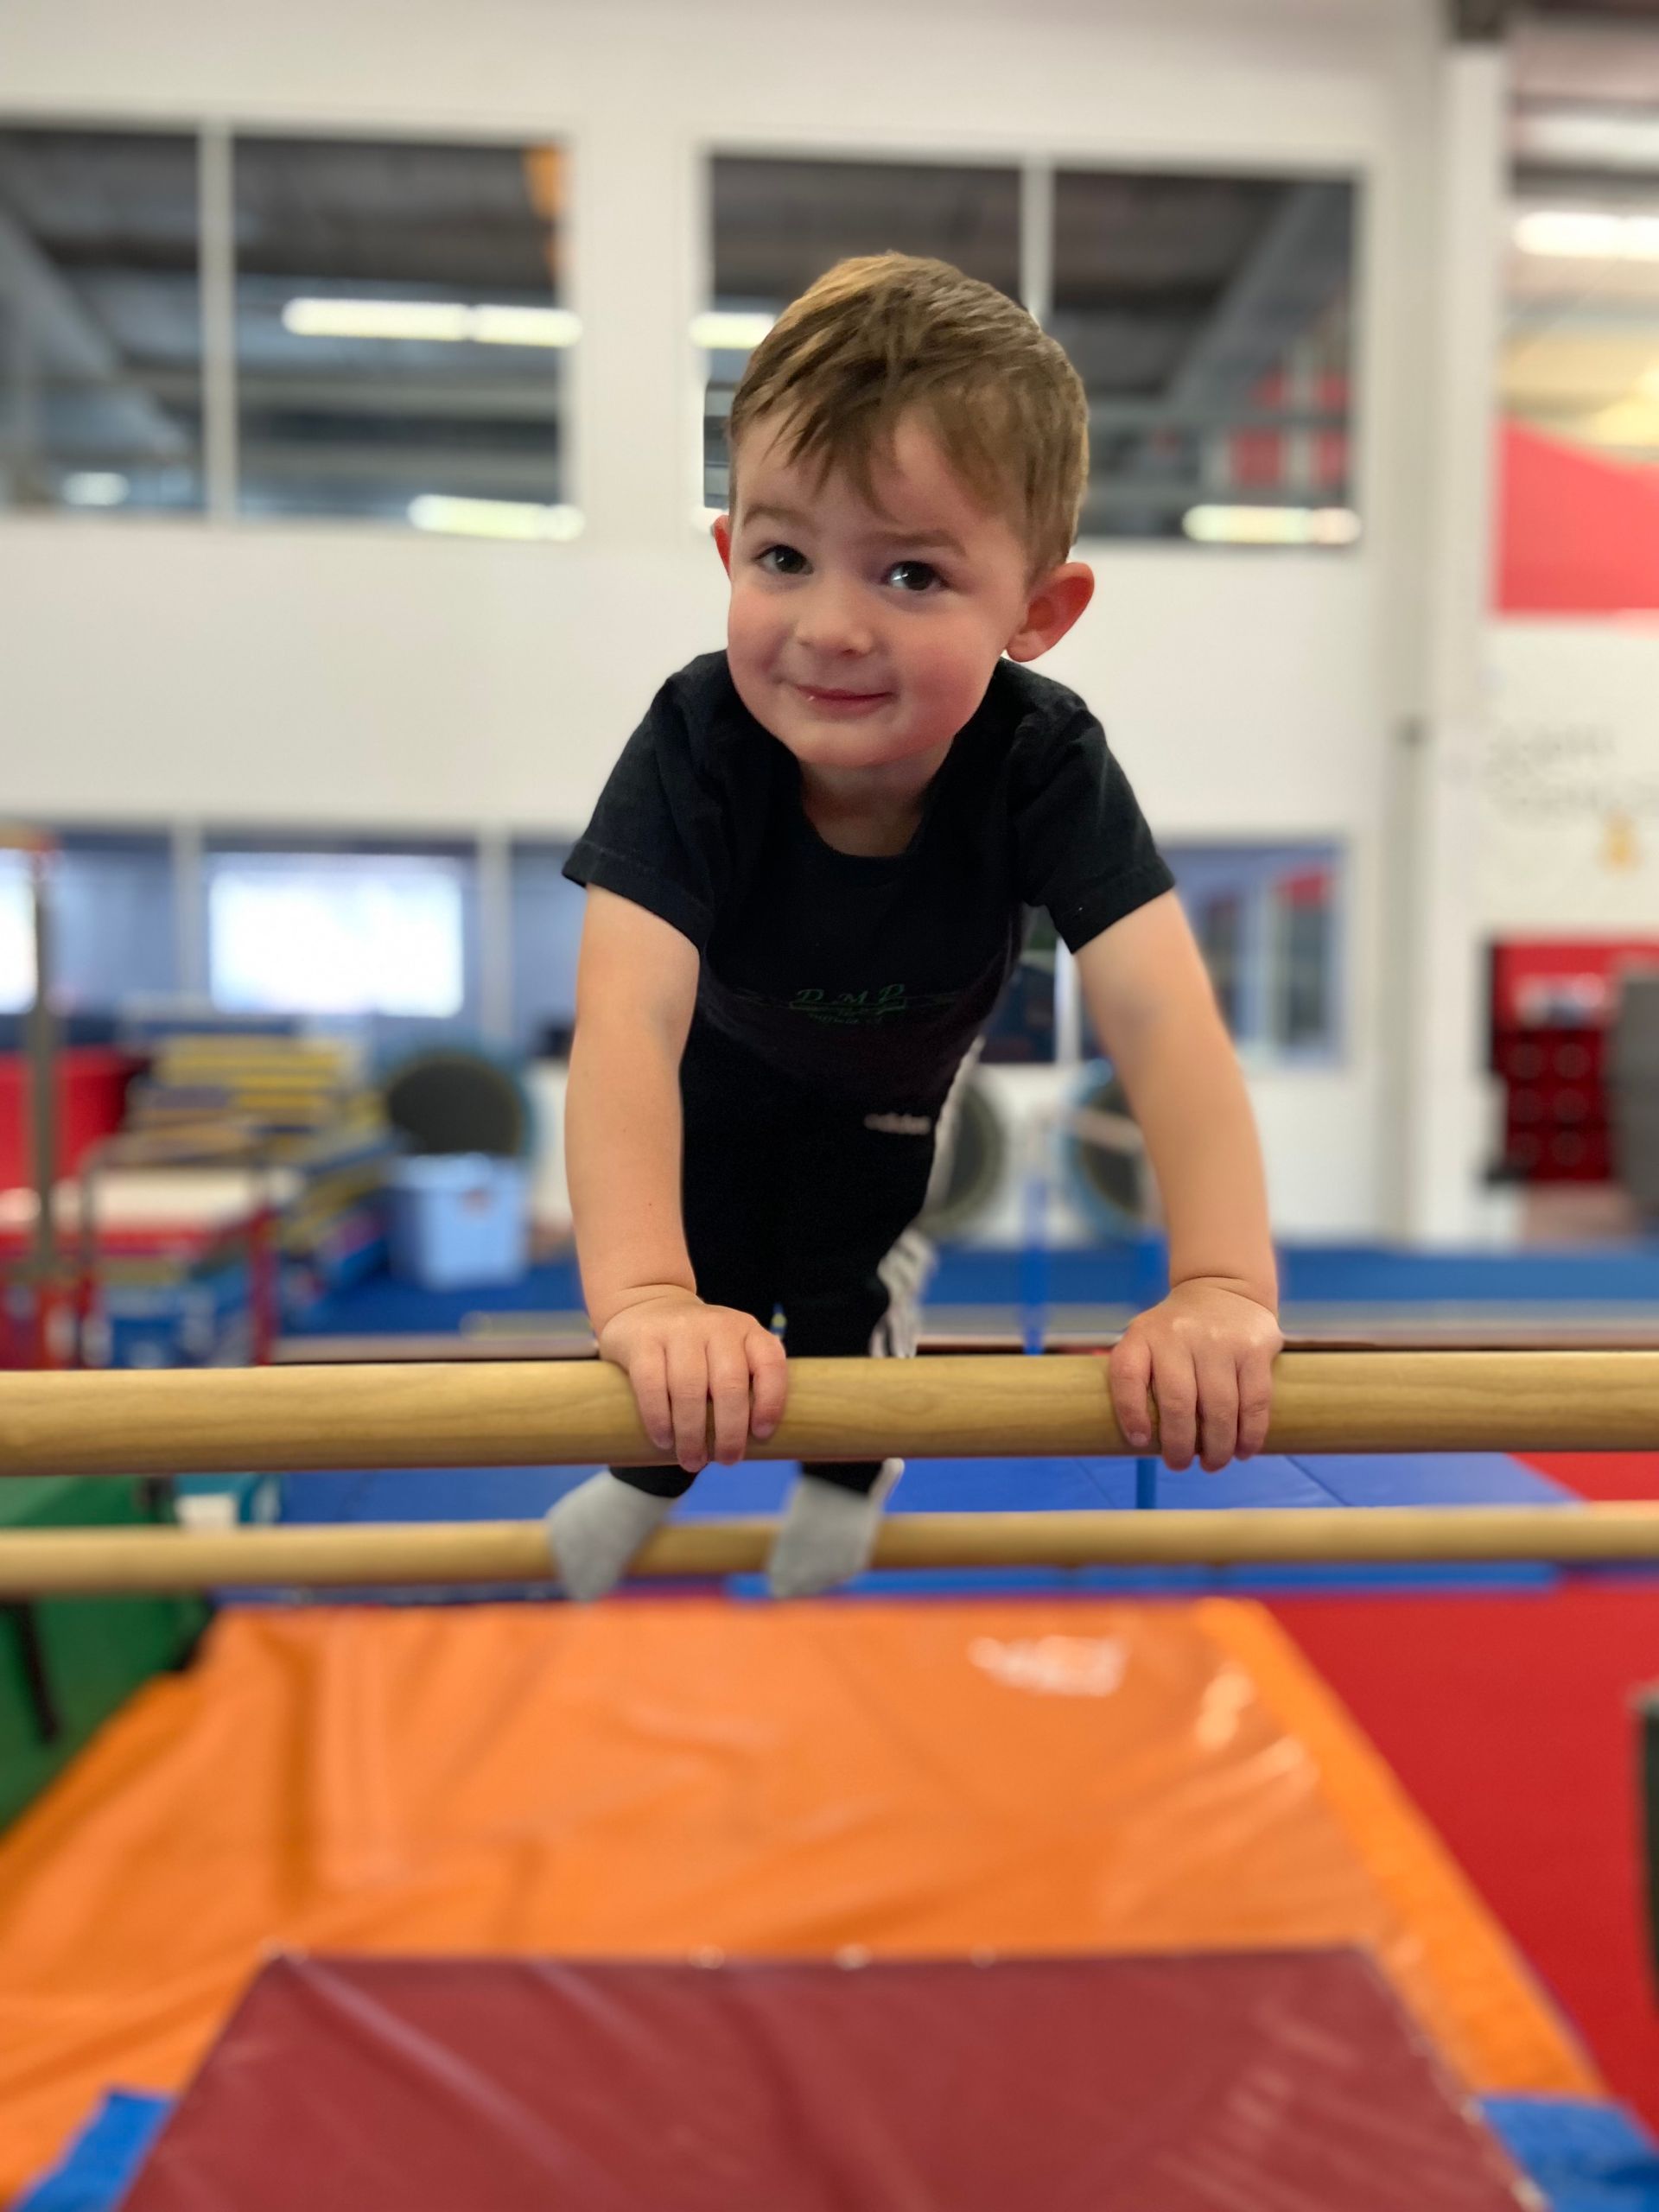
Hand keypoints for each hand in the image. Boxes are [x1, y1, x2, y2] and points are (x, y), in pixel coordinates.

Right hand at [597, 1291, 787, 1475]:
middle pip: (728, 1385)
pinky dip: (659, 1418)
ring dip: (692, 1433)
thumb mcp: (729, 1351)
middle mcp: (716, 1325)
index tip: (762, 1435)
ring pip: (689, 1389)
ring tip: (692, 1460)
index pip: (770, 1364)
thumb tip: (754, 1446)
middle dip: (729, 1432)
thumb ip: (743, 1383)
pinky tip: (664, 1440)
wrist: (647, 1306)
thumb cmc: (697, 1348)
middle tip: (727, 1461)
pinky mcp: (642, 1340)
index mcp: (747, 1331)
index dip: (771, 1402)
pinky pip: (651, 1384)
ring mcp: (678, 1330)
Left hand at [1105, 1280, 1282, 1472]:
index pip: (1127, 1376)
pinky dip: (1250, 1435)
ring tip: (1214, 1463)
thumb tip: (1140, 1441)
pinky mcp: (1254, 1349)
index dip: (1130, 1415)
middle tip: (1180, 1465)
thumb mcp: (1145, 1338)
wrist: (1223, 1289)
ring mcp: (1220, 1341)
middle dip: (1180, 1446)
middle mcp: (1179, 1335)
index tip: (1140, 1442)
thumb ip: (1137, 1378)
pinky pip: (1255, 1402)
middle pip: (1178, 1403)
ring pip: (1220, 1409)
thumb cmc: (1176, 1332)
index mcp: (1144, 1334)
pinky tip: (1244, 1450)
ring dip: (1218, 1448)